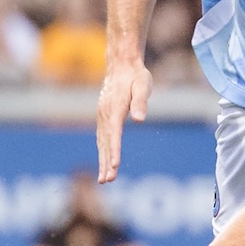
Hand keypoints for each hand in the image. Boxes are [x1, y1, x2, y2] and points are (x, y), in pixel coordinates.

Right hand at [93, 58, 151, 183]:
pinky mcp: (103, 117)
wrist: (121, 64)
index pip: (114, 133)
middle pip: (105, 142)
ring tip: (104, 179)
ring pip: (101, 142)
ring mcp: (102, 116)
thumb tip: (139, 119)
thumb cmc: (135, 75)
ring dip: (102, 161)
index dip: (114, 150)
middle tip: (107, 181)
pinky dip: (102, 152)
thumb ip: (140, 102)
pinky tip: (104, 162)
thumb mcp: (143, 85)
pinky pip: (102, 138)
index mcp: (114, 108)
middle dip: (106, 163)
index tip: (115, 166)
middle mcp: (105, 114)